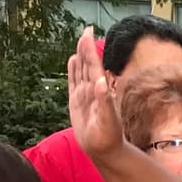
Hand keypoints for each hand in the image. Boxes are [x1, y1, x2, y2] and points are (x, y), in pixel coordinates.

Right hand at [67, 27, 126, 160]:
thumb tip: (100, 81)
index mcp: (99, 90)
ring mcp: (84, 95)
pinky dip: (73, 71)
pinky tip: (73, 61)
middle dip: (86, 48)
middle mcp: (92, 90)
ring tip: (80, 42)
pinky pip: (74, 82)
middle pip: (88, 64)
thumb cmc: (108, 137)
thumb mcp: (107, 120)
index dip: (90, 49)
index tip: (89, 33)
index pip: (94, 65)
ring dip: (80, 57)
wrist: (104, 150)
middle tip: (86, 31)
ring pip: (81, 71)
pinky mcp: (77, 102)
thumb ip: (104, 100)